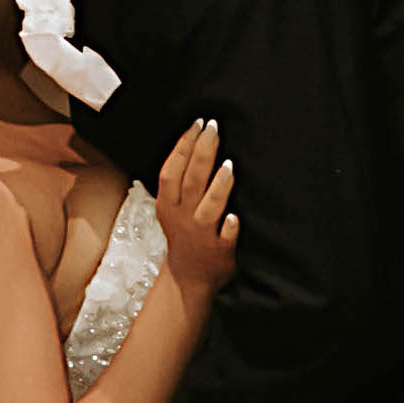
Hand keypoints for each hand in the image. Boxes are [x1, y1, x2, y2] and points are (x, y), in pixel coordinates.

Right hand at [152, 119, 238, 297]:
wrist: (189, 278)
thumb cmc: (184, 235)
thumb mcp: (171, 208)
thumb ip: (179, 181)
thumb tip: (195, 141)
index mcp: (169, 204)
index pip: (172, 170)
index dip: (183, 146)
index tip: (198, 124)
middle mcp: (183, 217)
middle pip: (191, 180)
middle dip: (202, 152)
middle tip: (214, 129)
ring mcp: (201, 234)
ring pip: (208, 207)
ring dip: (218, 186)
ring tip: (229, 165)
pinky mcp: (219, 250)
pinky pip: (224, 238)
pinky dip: (229, 228)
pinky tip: (235, 218)